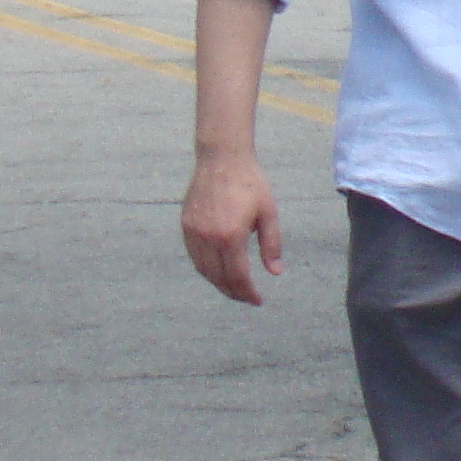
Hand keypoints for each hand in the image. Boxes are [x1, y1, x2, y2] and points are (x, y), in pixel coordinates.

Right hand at [181, 146, 283, 304]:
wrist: (221, 159)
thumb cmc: (250, 183)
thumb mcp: (268, 212)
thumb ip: (271, 244)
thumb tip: (275, 272)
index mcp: (231, 236)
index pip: (238, 276)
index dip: (248, 293)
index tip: (258, 300)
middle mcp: (208, 238)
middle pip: (219, 278)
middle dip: (233, 292)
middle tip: (246, 297)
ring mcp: (194, 233)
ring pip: (204, 270)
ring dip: (218, 283)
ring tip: (234, 288)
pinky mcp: (185, 227)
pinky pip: (195, 257)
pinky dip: (206, 269)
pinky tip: (218, 270)